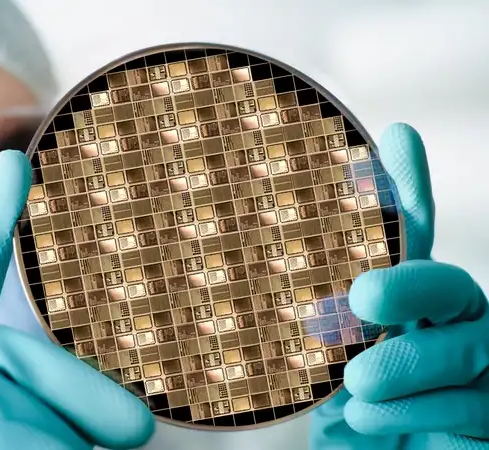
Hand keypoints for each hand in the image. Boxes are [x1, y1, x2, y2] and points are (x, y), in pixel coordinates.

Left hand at [310, 124, 488, 448]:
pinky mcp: (487, 416)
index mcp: (402, 302)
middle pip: (449, 284)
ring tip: (356, 381)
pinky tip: (366, 415)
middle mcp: (444, 325)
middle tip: (363, 297)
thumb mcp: (308, 363)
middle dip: (411, 282)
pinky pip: (472, 404)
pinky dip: (420, 407)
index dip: (407, 187)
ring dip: (410, 360)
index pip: (410, 235)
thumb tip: (264, 251)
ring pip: (468, 343)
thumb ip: (309, 306)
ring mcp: (474, 369)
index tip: (396, 137)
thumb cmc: (336, 414)